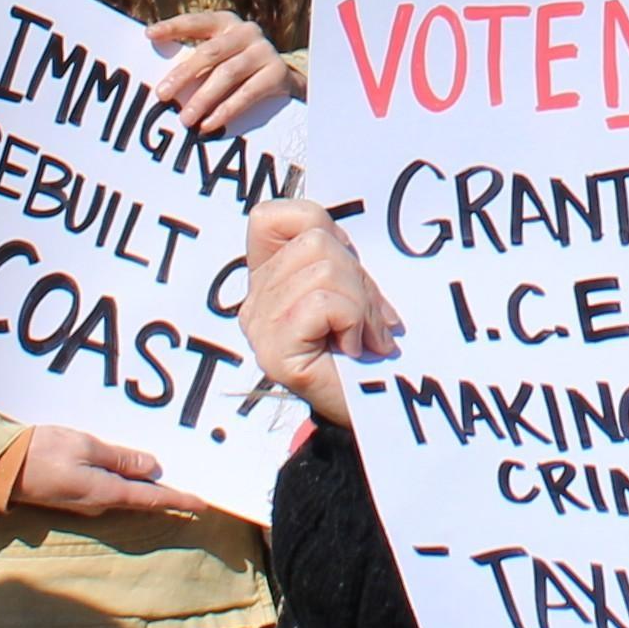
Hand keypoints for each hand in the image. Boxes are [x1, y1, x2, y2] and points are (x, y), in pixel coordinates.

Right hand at [0, 423, 198, 526]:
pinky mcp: (70, 493)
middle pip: (140, 497)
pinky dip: (121, 476)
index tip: (204, 505)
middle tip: (190, 481)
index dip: (179, 500)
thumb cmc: (40, 452)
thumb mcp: (85, 446)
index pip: (152, 498)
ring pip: (122, 491)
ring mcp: (83, 500)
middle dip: (164, 490)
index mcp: (105, 492)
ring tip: (165, 469)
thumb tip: (152, 468)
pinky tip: (125, 464)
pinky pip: (104, 485)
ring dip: (142, 482)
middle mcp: (98, 502)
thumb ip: (119, 458)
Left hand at [146, 10, 297, 138]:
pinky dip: (226, 111)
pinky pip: (247, 94)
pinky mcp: (277, 73)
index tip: (149, 34)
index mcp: (227, 23)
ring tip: (185, 119)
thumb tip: (162, 81)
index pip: (197, 22)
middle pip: (210, 52)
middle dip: (184, 74)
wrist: (285, 80)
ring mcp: (264, 51)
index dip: (173, 27)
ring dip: (203, 98)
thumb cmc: (239, 68)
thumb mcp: (220, 56)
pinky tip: (209, 124)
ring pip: (227, 74)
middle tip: (162, 95)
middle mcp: (247, 31)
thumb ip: (196, 60)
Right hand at [239, 195, 397, 424]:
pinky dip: (352, 321)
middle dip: (357, 277)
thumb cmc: (365, 348)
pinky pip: (322, 304)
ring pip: (323, 270)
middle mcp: (255, 301)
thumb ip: (339, 259)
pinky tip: (354, 348)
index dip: (320, 227)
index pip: (271, 216)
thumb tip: (343, 242)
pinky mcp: (276, 352)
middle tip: (368, 318)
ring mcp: (261, 327)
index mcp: (267, 277)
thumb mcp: (352, 287)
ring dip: (360, 304)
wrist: (373, 410)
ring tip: (363, 336)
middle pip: (314, 241)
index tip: (346, 269)